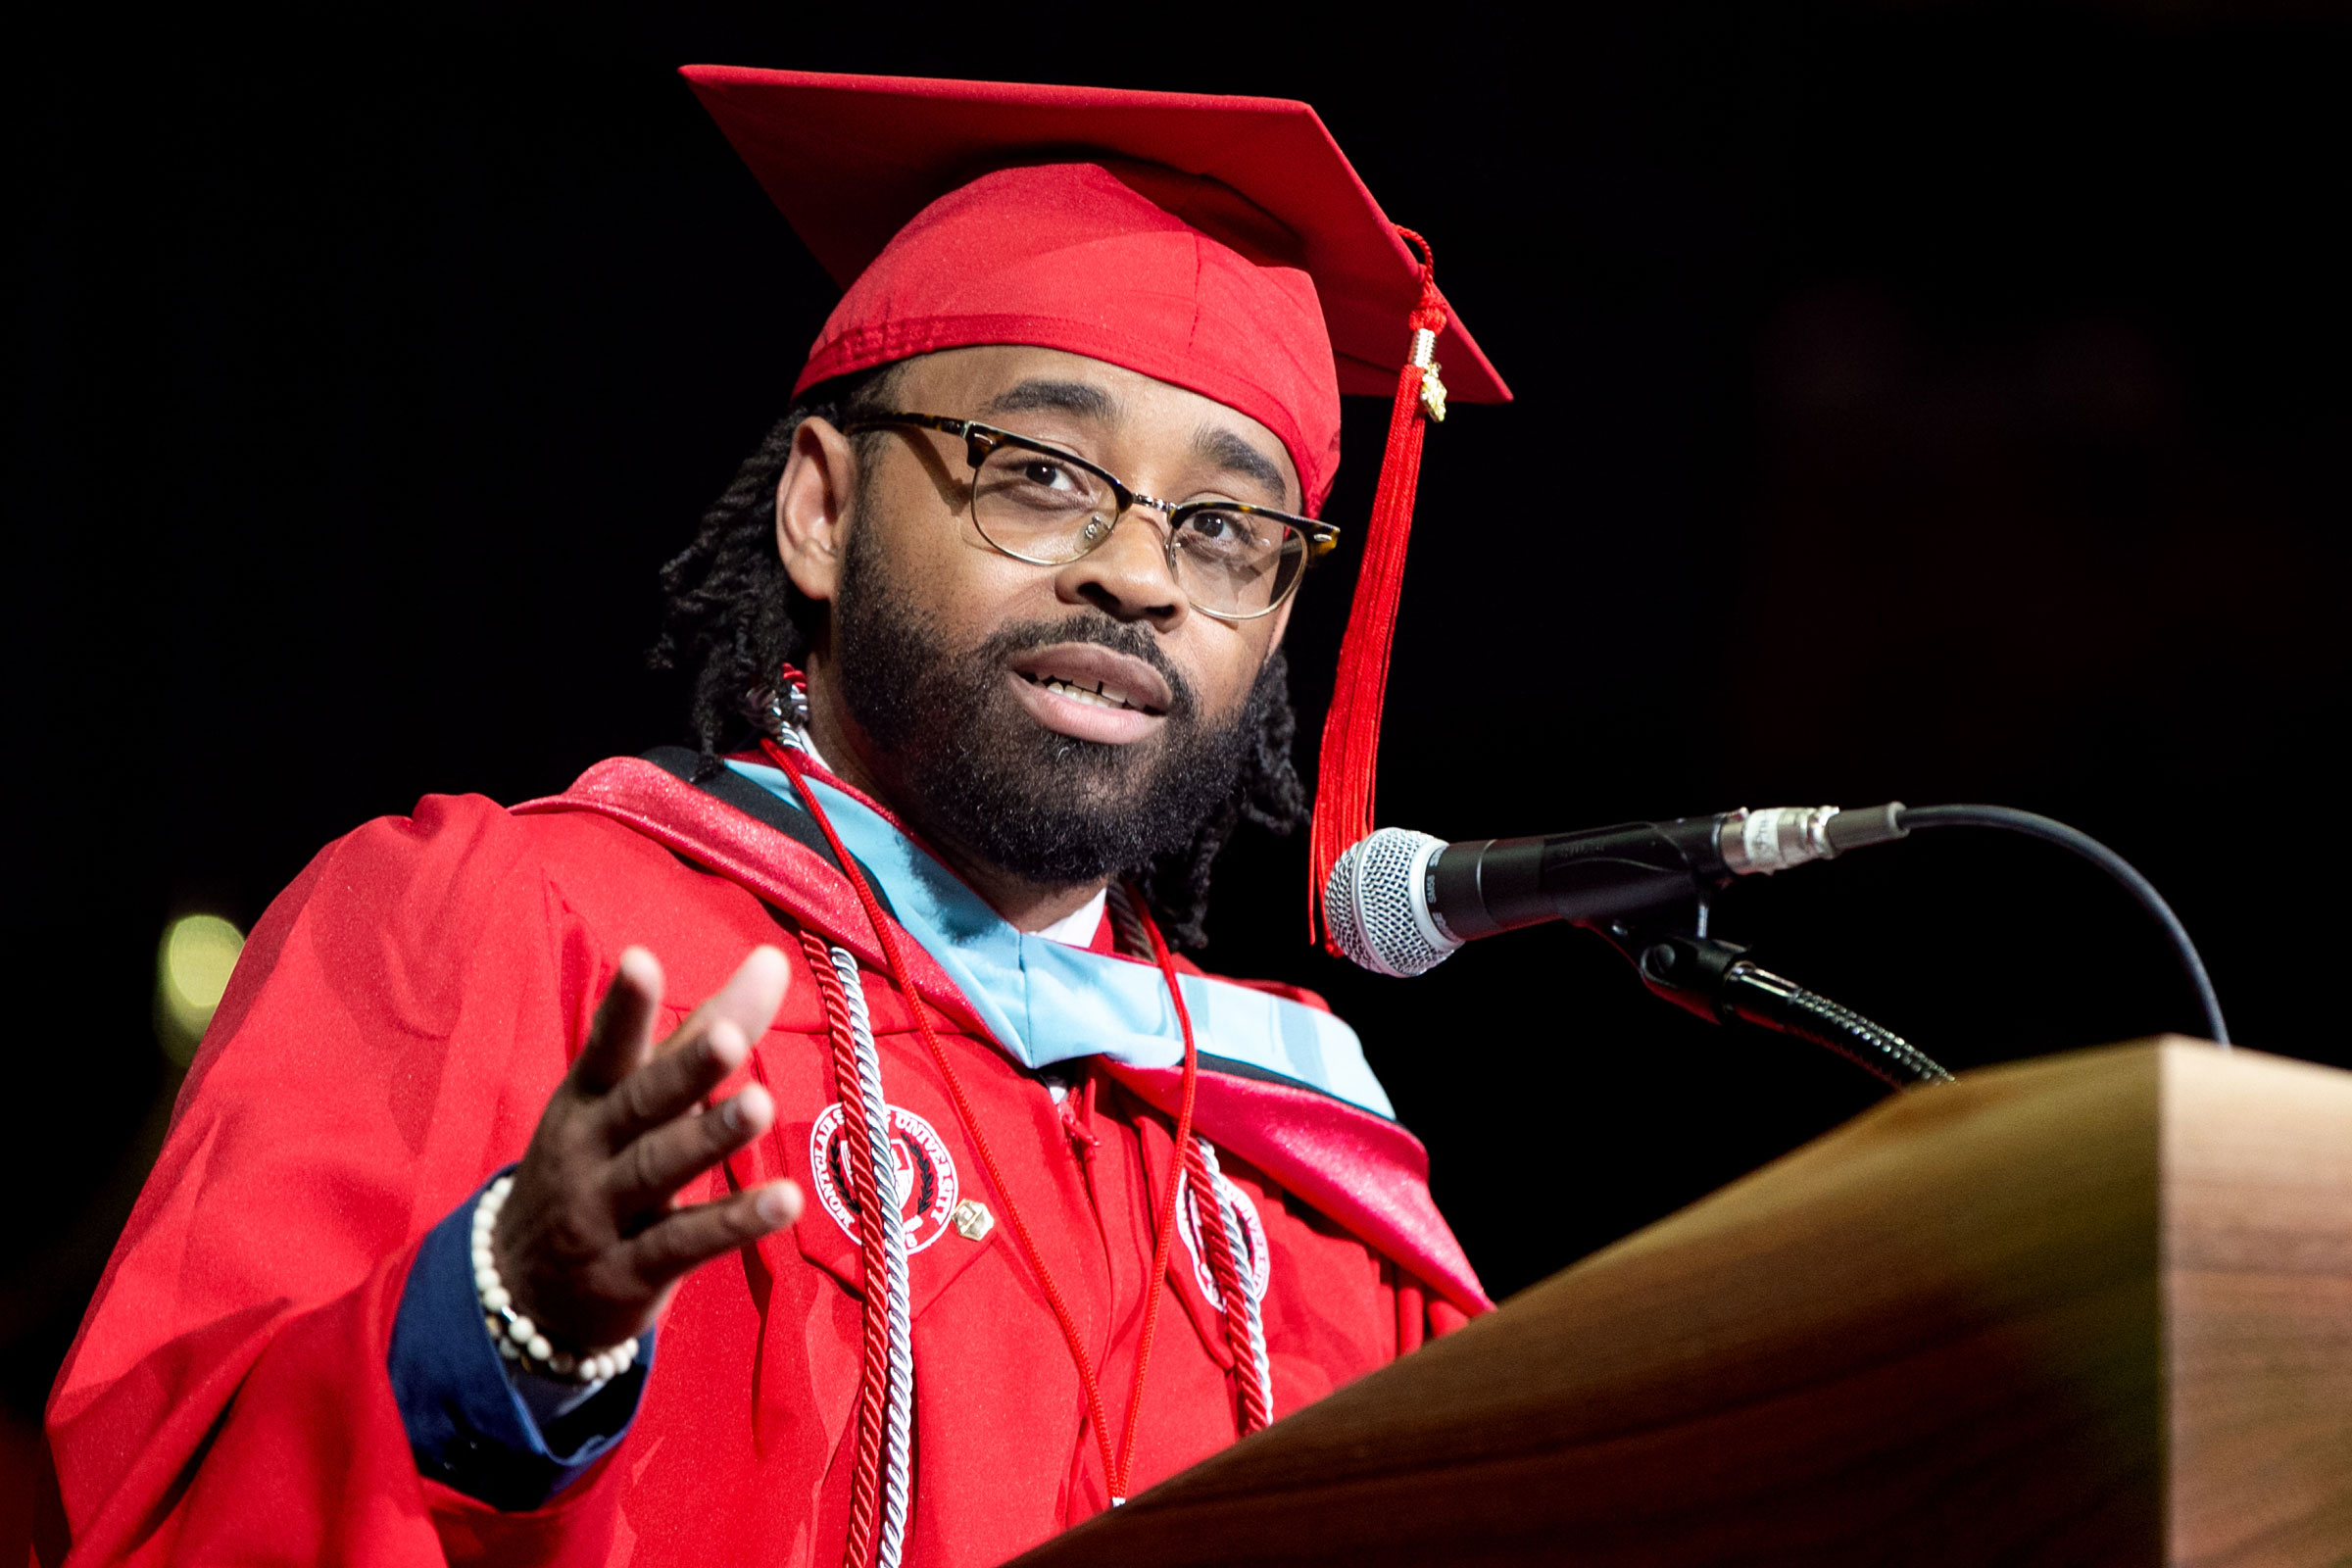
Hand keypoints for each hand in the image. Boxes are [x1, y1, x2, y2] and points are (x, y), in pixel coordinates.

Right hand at [491, 945, 801, 1351]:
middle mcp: (591, 1150)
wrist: (519, 1292)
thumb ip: (704, 1033)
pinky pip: (684, 1244)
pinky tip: (785, 1201)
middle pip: (640, 1104)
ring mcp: (605, 1213)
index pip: (607, 1047)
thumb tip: (772, 959)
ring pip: (659, 1170)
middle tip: (726, 1037)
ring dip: (710, 1138)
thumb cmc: (597, 1166)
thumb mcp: (632, 1098)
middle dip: (682, 1070)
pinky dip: (733, 1223)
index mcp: (589, 1098)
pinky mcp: (630, 1272)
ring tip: (761, 1106)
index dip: (624, 1008)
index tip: (640, 960)